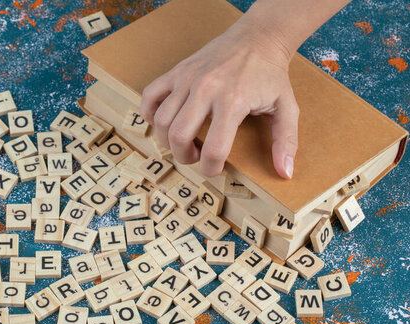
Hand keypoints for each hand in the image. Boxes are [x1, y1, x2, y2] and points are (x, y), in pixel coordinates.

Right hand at [140, 26, 298, 178]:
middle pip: (179, 137)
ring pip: (161, 120)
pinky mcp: (177, 71)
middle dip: (184, 157)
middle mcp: (206, 89)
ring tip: (182, 141)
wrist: (258, 38)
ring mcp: (188, 78)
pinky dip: (149, 113)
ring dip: (167, 140)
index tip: (215, 168)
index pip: (213, 149)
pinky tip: (164, 121)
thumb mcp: (286, 108)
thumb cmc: (271, 75)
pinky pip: (150, 95)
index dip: (211, 169)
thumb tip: (285, 172)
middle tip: (195, 156)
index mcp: (233, 101)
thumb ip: (286, 142)